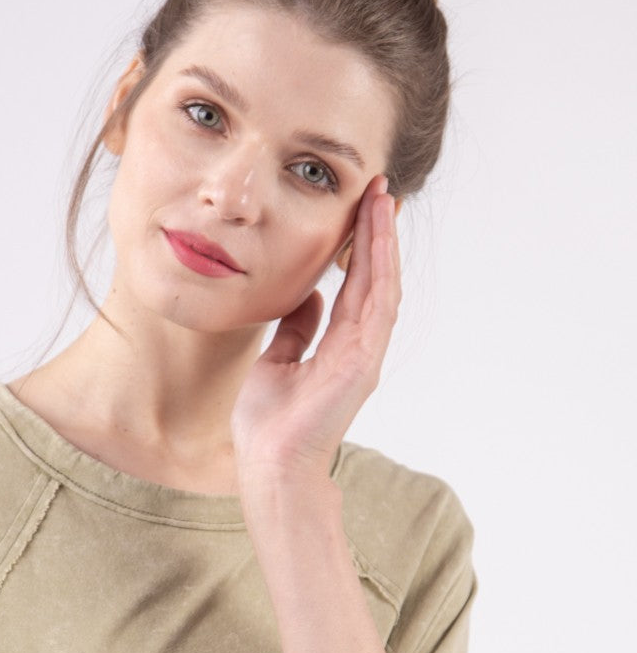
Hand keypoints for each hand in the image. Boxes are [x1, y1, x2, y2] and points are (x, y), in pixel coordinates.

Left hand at [230, 174, 400, 488]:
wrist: (270, 465)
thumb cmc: (270, 426)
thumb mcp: (276, 362)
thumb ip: (296, 330)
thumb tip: (305, 297)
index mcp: (339, 346)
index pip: (355, 284)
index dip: (359, 245)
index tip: (358, 207)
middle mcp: (359, 346)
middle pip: (375, 276)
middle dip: (376, 231)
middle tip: (377, 187)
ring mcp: (365, 353)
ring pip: (383, 283)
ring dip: (382, 240)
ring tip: (380, 198)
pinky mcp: (363, 361)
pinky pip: (378, 303)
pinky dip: (380, 267)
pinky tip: (377, 235)